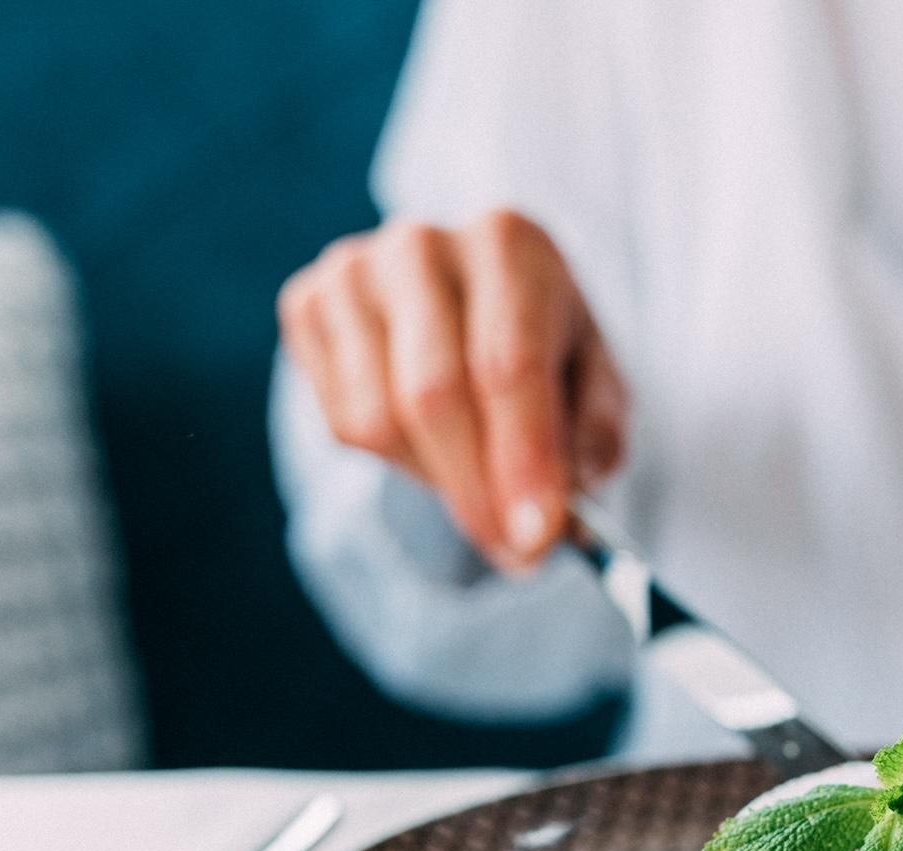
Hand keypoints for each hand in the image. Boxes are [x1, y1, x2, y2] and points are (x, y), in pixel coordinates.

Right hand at [278, 210, 626, 572]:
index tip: (539, 538)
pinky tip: (433, 446)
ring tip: (483, 487)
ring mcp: (353, 272)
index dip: (523, 459)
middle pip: (434, 394)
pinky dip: (397, 461)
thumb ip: (591, 442)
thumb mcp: (595, 383)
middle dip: (478, 492)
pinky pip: (342, 423)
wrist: (470, 294)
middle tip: (516, 554)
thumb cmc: (543, 345)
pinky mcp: (306, 305)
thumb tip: (559, 514)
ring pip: (379, 420)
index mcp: (510, 245)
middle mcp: (422, 245)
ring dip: (439, 482)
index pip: (509, 364)